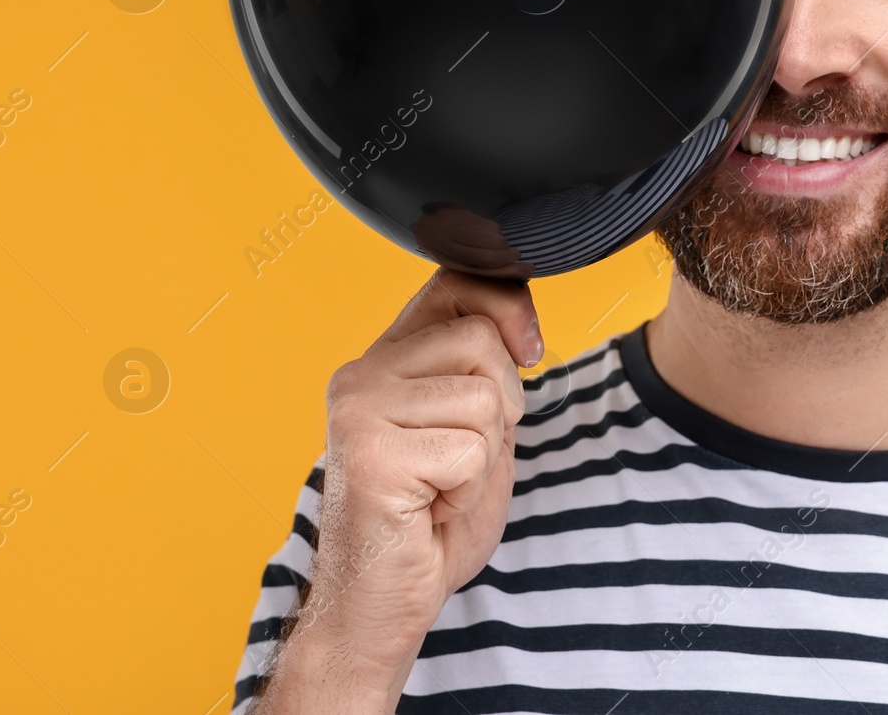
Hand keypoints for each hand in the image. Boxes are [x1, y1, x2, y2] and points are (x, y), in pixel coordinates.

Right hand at [257, 268, 543, 711]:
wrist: (379, 606)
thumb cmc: (430, 522)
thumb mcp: (476, 427)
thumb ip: (489, 370)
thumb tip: (521, 327)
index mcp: (386, 359)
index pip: (456, 282)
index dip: (508, 306)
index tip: (528, 349)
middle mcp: (362, 374)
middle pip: (481, 341)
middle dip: (501, 408)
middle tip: (458, 461)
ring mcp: (359, 411)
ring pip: (485, 400)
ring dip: (484, 459)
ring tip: (440, 488)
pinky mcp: (371, 454)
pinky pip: (472, 452)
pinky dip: (469, 491)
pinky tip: (430, 511)